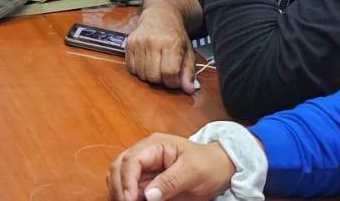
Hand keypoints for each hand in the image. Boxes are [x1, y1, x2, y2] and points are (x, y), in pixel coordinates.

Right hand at [109, 133, 237, 200]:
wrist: (220, 169)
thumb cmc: (209, 164)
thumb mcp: (194, 171)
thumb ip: (170, 181)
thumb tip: (148, 195)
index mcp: (155, 145)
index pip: (131, 160)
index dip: (126, 179)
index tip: (130, 199)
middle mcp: (144, 154)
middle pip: (118, 168)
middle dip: (119, 187)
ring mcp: (144, 168)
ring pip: (119, 178)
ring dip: (120, 193)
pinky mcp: (146, 182)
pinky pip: (131, 190)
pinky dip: (128, 197)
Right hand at [125, 6, 197, 93]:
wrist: (160, 15)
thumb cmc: (175, 34)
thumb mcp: (187, 51)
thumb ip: (188, 72)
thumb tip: (189, 90)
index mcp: (171, 42)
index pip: (169, 72)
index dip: (173, 83)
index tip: (175, 80)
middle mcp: (153, 41)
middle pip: (153, 76)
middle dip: (161, 80)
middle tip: (165, 73)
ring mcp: (138, 42)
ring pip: (141, 74)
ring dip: (150, 76)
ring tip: (156, 66)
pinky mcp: (128, 44)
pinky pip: (131, 68)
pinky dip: (140, 70)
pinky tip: (147, 63)